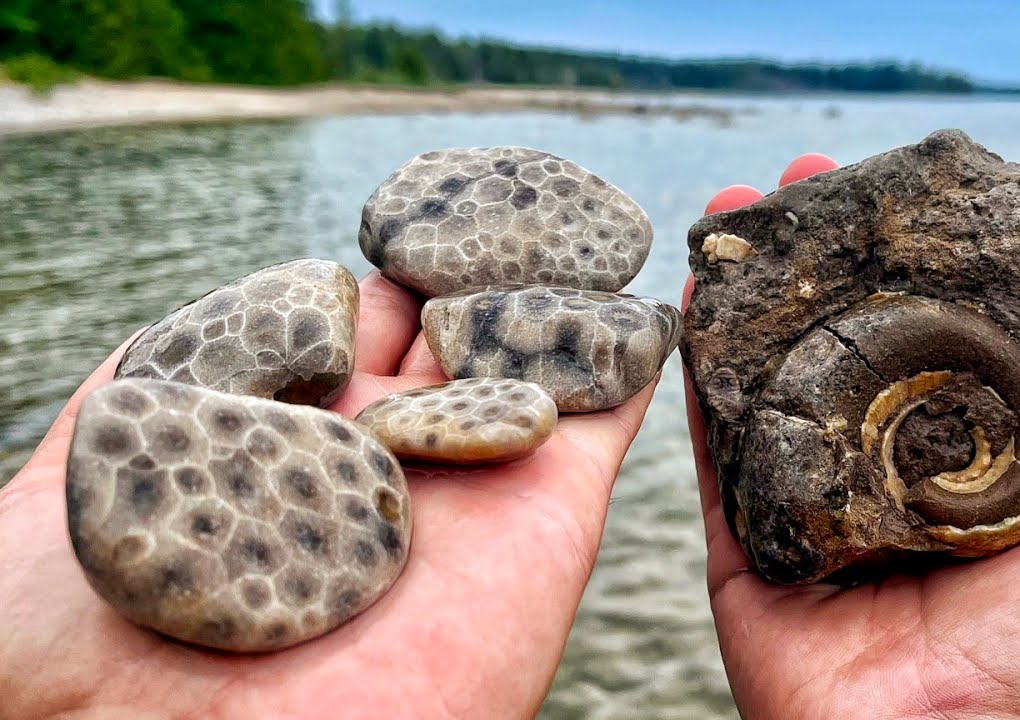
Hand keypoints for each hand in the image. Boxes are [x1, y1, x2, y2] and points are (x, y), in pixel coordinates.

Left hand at [0, 272, 654, 718]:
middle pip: (444, 339)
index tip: (398, 220)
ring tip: (588, 213)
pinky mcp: (548, 518)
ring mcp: (466, 486)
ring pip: (529, 360)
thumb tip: (191, 320)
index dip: (373, 275)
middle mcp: (377, 464)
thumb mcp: (78, 484)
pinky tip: (649, 288)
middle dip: (476, 265)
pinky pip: (606, 416)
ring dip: (560, 287)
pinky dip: (633, 351)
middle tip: (507, 196)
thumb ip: (150, 393)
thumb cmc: (77, 652)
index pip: (343, 331)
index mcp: (277, 447)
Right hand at [686, 156, 1019, 719]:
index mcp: (973, 479)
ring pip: (772, 385)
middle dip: (822, 265)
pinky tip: (694, 297)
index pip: (937, 351)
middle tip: (803, 181)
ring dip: (751, 296)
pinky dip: (698, 375)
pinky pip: (715, 453)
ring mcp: (812, 514)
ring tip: (739, 207)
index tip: (902, 199)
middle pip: (842, 353)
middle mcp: (887, 486)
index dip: (918, 271)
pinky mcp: (748, 550)